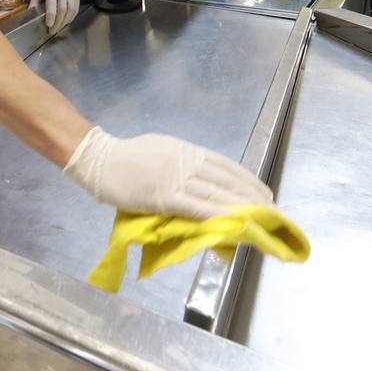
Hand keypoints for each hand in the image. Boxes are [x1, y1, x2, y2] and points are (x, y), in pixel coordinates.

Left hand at [31, 0, 79, 33]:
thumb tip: (30, 18)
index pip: (52, 4)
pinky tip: (64, 22)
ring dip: (64, 22)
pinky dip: (70, 18)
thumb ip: (34, 5)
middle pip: (63, 9)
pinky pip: (75, 10)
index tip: (48, 25)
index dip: (51, 16)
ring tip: (58, 28)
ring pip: (70, 10)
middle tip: (52, 31)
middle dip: (58, 22)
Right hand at [64, 126, 272, 219]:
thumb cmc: (127, 156)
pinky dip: (218, 214)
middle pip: (227, 180)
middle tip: (273, 211)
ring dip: (242, 208)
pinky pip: (196, 207)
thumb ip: (182, 162)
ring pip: (216, 194)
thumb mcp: (161, 148)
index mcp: (186, 150)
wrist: (99, 160)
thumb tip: (202, 179)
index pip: (226, 166)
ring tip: (261, 220)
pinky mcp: (163, 197)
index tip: (265, 193)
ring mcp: (175, 179)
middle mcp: (186, 162)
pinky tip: (234, 222)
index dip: (248, 180)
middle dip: (253, 196)